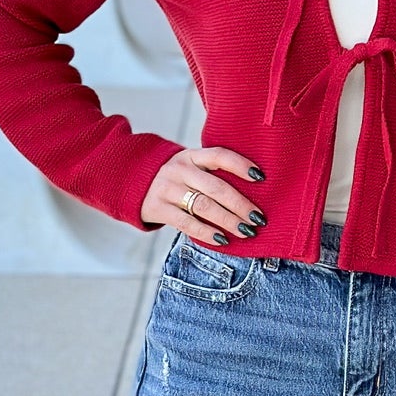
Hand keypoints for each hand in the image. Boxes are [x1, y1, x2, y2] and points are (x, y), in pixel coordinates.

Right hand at [141, 145, 267, 245]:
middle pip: (216, 188)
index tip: (261, 177)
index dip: (241, 165)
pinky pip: (187, 223)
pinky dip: (207, 233)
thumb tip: (253, 192)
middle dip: (241, 205)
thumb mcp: (190, 167)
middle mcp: (180, 170)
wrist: (134, 184)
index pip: (219, 156)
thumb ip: (212, 173)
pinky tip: (223, 240)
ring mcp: (168, 189)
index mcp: (191, 156)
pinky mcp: (159, 209)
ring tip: (246, 231)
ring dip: (229, 220)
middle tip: (258, 218)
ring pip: (204, 206)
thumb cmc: (176, 179)